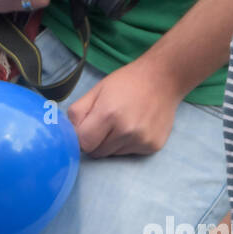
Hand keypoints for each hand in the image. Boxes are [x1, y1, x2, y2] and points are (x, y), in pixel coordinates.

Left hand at [66, 56, 182, 156]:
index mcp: (108, 114)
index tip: (85, 128)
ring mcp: (141, 141)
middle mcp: (126, 131)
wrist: (164, 79)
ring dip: (111, 143)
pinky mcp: (153, 147)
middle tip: (104, 123)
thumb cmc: (127, 82)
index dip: (81, 137)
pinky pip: (129, 153)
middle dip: (95, 141)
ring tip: (122, 122)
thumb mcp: (96, 90)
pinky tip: (135, 127)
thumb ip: (78, 112)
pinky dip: (127, 144)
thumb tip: (68, 132)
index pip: (84, 143)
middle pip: (97, 152)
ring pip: (113, 154)